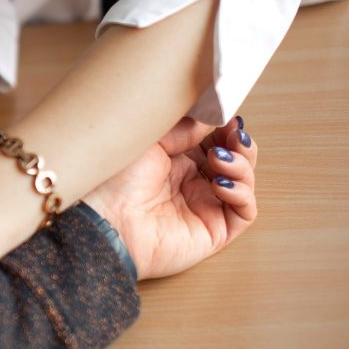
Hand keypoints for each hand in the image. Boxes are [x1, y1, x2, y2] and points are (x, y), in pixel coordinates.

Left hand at [83, 116, 258, 278]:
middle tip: (233, 134)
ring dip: (242, 166)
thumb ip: (184, 130)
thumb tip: (211, 117)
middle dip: (239, 145)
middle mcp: (190, 184)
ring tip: (219, 158)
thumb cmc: (114, 181)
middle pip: (235, 161)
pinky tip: (220, 184)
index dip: (226, 129)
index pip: (215, 142)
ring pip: (244, 184)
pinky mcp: (212, 232)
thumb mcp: (150, 142)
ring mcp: (203, 208)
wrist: (104, 221)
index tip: (229, 116)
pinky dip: (242, 194)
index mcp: (174, 162)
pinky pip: (244, 213)